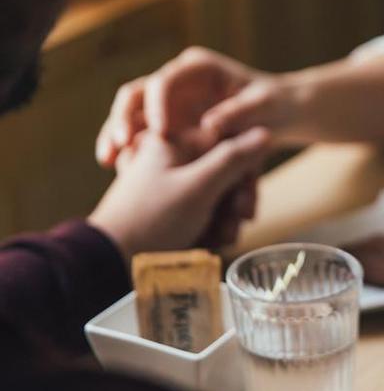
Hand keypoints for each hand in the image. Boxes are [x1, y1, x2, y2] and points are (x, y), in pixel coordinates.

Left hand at [89, 127, 270, 261]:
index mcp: (174, 141)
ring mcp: (170, 184)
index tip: (245, 198)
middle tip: (237, 223)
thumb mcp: (199, 186)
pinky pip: (202, 212)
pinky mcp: (169, 208)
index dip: (244, 172)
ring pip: (217, 195)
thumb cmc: (152, 219)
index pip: (228, 144)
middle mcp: (173, 159)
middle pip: (225, 172)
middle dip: (235, 202)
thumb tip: (264, 131)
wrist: (111, 259)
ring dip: (225, 219)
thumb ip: (233, 158)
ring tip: (220, 239)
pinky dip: (210, 227)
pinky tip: (209, 243)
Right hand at [96, 47, 291, 166]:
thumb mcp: (264, 107)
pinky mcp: (168, 122)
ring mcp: (170, 101)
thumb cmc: (275, 105)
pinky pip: (140, 134)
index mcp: (198, 68)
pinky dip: (129, 149)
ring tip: (108, 160)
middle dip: (123, 118)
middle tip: (120, 144)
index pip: (166, 80)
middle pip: (137, 94)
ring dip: (117, 135)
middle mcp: (178, 80)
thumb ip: (239, 113)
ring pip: (132, 114)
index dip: (158, 104)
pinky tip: (118, 168)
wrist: (280, 114)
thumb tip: (210, 125)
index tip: (160, 132)